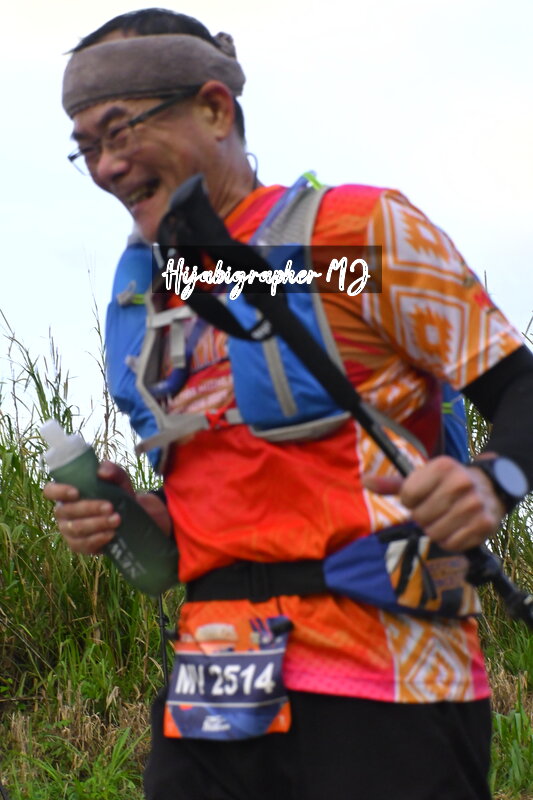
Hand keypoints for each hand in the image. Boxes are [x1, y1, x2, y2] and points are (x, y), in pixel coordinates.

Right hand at [44, 461, 134, 554]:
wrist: (130, 518)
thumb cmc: (117, 495)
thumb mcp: (119, 480)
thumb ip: (112, 471)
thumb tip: (102, 472)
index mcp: (66, 492)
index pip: (50, 491)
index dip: (59, 492)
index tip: (76, 492)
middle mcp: (63, 511)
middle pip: (66, 511)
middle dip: (89, 508)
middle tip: (110, 507)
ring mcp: (68, 530)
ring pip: (75, 528)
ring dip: (97, 524)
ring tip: (116, 519)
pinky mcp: (77, 545)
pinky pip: (82, 544)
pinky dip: (98, 539)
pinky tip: (111, 534)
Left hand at [363, 455, 505, 550]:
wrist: (490, 488)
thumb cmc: (448, 483)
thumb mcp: (423, 477)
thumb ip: (394, 483)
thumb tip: (366, 481)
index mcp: (442, 466)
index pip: (407, 495)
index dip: (410, 500)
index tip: (421, 496)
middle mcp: (460, 483)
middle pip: (419, 517)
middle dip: (422, 517)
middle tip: (435, 509)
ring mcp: (474, 504)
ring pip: (434, 533)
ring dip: (435, 530)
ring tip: (445, 518)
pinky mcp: (484, 524)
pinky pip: (452, 544)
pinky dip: (450, 541)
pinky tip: (457, 528)